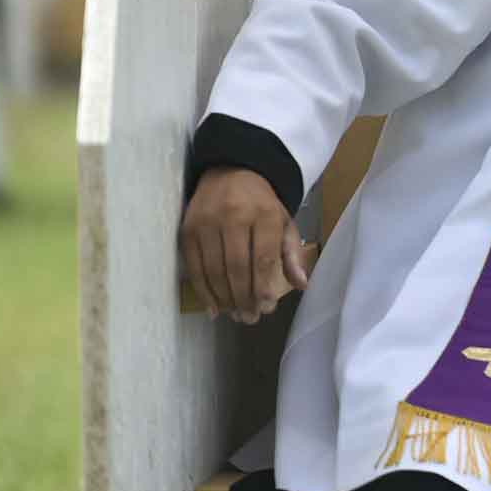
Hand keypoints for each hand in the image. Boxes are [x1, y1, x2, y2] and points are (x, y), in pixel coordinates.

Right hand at [180, 166, 310, 323]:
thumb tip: (302, 284)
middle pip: (238, 266)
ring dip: (224, 298)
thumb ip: (292, 253)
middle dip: (244, 297)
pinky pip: (194, 266)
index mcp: (264, 213)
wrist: (231, 172)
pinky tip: (214, 307)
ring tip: (235, 315)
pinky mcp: (188, 229)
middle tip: (250, 318)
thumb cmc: (262, 202)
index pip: (264, 257)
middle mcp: (234, 216)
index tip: (267, 308)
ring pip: (214, 269)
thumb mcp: (284, 221)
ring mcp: (207, 222)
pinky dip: (203, 290)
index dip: (264, 286)